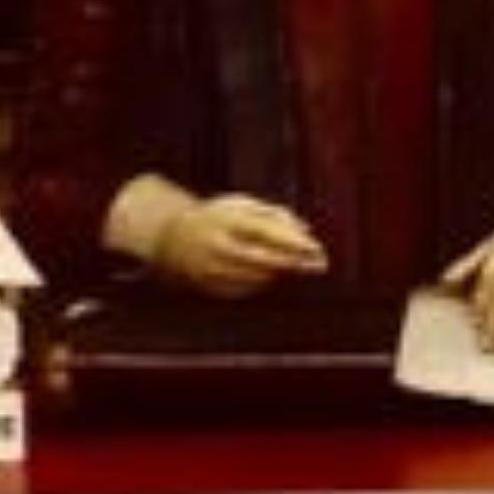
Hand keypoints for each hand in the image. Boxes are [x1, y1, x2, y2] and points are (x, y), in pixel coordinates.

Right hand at [148, 195, 329, 296]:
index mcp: (227, 220)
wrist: (173, 238)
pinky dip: (264, 282)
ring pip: (259, 277)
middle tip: (320, 264)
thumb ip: (275, 214)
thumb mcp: (242, 205)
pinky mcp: (211, 287)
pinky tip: (270, 273)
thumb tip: (306, 230)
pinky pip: (247, 289)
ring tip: (295, 265)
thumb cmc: (218, 217)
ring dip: (282, 273)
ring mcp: (213, 269)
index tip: (316, 247)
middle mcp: (219, 245)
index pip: (266, 232)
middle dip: (295, 263)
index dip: (293, 241)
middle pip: (265, 259)